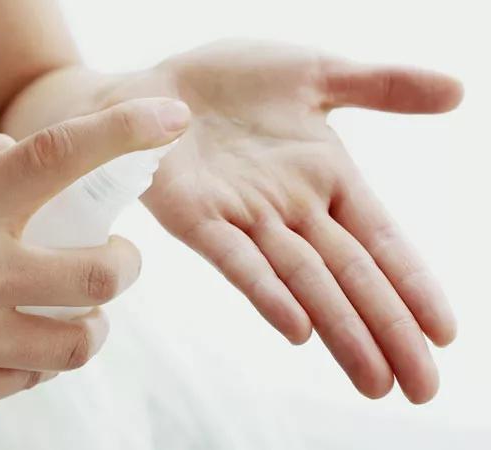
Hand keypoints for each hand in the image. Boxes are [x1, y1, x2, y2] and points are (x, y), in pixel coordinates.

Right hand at [0, 98, 188, 409]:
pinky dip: (45, 354)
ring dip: (95, 319)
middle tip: (117, 255)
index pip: (58, 156)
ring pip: (81, 340)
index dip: (122, 132)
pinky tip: (22, 334)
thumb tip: (41, 158)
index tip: (170, 119)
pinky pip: (36, 375)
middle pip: (100, 274)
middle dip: (127, 263)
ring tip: (78, 306)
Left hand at [105, 40, 461, 402]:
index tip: (446, 333)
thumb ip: (382, 86)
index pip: (381, 241)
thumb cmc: (230, 82)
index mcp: (327, 181)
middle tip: (422, 388)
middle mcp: (292, 210)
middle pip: (350, 276)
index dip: (413, 284)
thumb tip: (460, 91)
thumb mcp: (316, 74)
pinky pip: (237, 259)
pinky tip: (298, 328)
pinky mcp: (196, 218)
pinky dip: (267, 292)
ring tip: (373, 379)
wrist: (156, 87)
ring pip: (302, 281)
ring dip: (338, 329)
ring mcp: (246, 219)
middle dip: (387, 329)